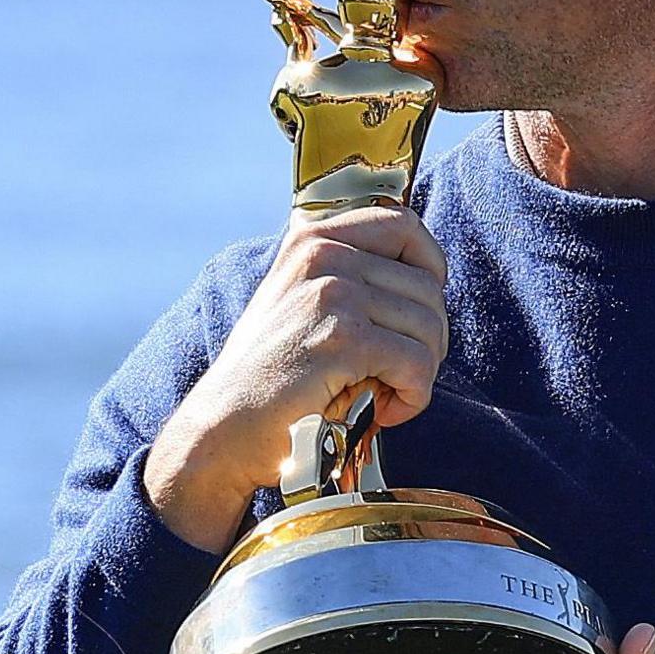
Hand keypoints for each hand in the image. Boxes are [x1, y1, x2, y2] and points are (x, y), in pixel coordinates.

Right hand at [146, 204, 449, 552]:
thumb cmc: (267, 375)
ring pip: (429, 325)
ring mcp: (333, 294)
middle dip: (429, 337)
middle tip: (400, 374)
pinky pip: (417, 363)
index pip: (405, 225)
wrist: (223, 428)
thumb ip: (348, 274)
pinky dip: (413, 396)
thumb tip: (427, 279)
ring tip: (388, 394)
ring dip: (421, 370)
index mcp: (313, 238)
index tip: (421, 311)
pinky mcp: (343, 340)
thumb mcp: (299, 299)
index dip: (431, 269)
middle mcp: (323, 254)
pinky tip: (385, 412)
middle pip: (427, 284)